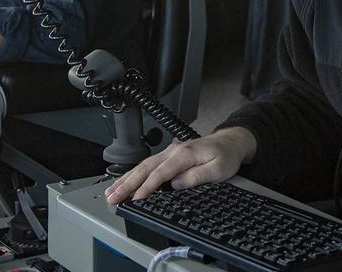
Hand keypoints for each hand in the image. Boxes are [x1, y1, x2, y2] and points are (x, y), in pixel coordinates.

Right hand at [105, 127, 256, 203]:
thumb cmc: (225, 156)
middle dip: (127, 183)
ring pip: (143, 165)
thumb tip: (176, 184)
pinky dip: (133, 173)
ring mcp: (170, 151)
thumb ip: (197, 177)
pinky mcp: (169, 155)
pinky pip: (148, 164)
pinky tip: (124, 181)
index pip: (161, 173)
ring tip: (111, 191)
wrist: (230, 142)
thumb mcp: (218, 169)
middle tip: (112, 197)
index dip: (147, 187)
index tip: (136, 199)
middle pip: (146, 168)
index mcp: (185, 154)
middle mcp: (174, 150)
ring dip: (126, 179)